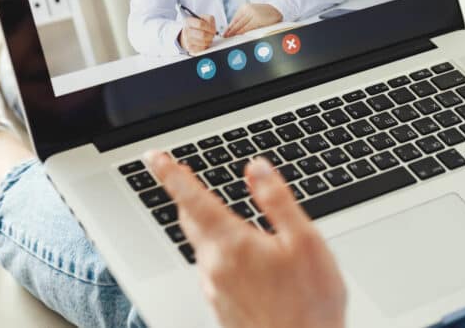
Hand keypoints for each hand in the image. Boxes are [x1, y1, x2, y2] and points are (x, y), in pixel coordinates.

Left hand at [146, 153, 346, 327]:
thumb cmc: (310, 306)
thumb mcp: (306, 242)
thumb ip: (277, 201)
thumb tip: (257, 169)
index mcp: (233, 244)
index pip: (192, 199)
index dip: (171, 174)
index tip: (155, 157)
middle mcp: (215, 267)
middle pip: (190, 221)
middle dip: (185, 196)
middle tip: (179, 175)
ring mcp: (215, 289)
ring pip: (202, 246)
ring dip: (205, 224)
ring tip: (218, 212)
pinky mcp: (220, 307)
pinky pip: (212, 269)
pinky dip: (218, 251)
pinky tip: (238, 255)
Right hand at [178, 15, 216, 54]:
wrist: (189, 32)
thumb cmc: (198, 24)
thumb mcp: (203, 17)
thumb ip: (210, 20)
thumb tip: (213, 29)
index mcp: (189, 21)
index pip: (200, 24)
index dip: (209, 27)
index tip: (213, 29)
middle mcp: (186, 31)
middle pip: (202, 35)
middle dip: (211, 35)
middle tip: (212, 34)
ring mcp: (187, 40)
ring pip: (204, 42)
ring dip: (209, 40)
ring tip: (208, 37)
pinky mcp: (190, 48)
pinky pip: (202, 48)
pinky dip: (206, 45)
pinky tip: (205, 41)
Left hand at [222, 3, 282, 37]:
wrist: (277, 9)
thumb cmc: (264, 13)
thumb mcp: (252, 12)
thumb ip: (244, 18)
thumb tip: (234, 28)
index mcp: (244, 7)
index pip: (234, 19)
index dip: (229, 26)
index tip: (225, 32)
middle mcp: (247, 9)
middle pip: (236, 22)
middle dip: (230, 30)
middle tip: (225, 36)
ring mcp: (252, 14)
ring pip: (240, 25)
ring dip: (234, 32)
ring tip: (230, 37)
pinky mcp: (257, 19)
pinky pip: (247, 27)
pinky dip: (242, 32)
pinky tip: (238, 35)